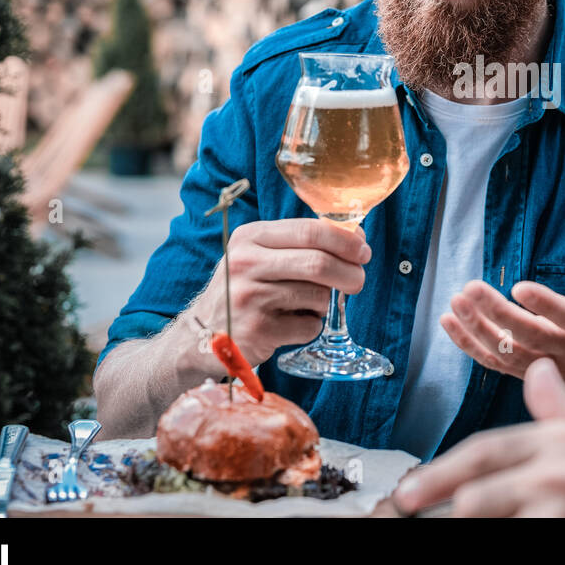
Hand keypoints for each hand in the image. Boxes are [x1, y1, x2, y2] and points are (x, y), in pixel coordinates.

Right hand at [176, 218, 370, 370]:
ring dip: (324, 303)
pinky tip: (291, 324)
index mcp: (251, 237)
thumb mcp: (259, 255)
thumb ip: (300, 244)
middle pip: (318, 263)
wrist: (201, 334)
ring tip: (306, 305)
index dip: (345, 240)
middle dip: (349, 273)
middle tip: (358, 281)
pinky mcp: (259, 330)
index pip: (310, 230)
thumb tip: (356, 238)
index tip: (363, 251)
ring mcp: (250, 297)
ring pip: (317, 296)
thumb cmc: (244, 289)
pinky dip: (311, 326)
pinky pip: (309, 326)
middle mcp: (246, 263)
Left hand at [391, 358, 564, 516]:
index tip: (410, 487)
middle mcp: (560, 467)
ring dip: (474, 521)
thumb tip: (537, 367)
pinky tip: (502, 533)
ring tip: (455, 525)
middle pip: (478, 489)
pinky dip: (506, 534)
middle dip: (438, 497)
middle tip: (406, 506)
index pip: (488, 451)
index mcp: (561, 438)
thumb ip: (561, 407)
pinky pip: (518, 533)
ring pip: (489, 515)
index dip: (445, 469)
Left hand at [440, 237, 564, 407]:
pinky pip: (494, 363)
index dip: (545, 305)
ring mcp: (547, 368)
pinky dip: (469, 345)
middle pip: (529, 337)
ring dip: (477, 329)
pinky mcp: (528, 374)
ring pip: (507, 353)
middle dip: (497, 313)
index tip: (519, 286)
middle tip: (470, 288)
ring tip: (456, 302)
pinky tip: (449, 322)